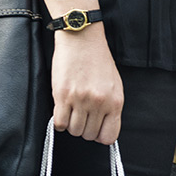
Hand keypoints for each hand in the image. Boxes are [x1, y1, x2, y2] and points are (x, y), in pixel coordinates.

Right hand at [51, 27, 122, 144]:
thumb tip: (104, 127)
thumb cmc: (98, 61)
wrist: (82, 39)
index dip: (100, 136)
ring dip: (71, 125)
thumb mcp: (114, 86)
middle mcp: (99, 103)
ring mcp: (80, 100)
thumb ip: (111, 107)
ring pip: (74, 130)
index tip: (95, 130)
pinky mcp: (62, 95)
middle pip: (89, 135)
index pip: (109, 136)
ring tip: (71, 112)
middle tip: (81, 117)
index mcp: (115, 102)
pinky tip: (62, 111)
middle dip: (84, 129)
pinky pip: (59, 122)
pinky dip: (59, 121)